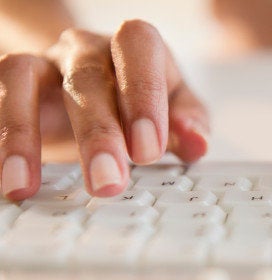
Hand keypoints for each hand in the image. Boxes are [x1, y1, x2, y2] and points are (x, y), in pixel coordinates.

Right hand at [0, 20, 208, 199]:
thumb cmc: (142, 99)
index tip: (148, 150)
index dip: (143, 95)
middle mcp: (86, 48)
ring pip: (23, 78)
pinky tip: (6, 178)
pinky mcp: (12, 84)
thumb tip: (198, 143)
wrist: (94, 84)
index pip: (139, 49)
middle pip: (87, 77)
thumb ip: (190, 123)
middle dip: (97, 132)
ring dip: (22, 134)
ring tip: (23, 185)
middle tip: (106, 182)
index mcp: (134, 47)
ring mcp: (44, 63)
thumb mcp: (176, 108)